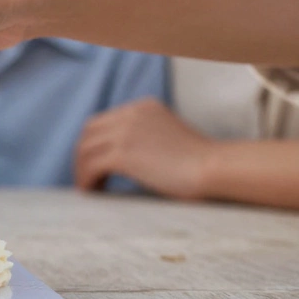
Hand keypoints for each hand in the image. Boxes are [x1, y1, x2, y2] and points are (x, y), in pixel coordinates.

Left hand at [74, 99, 212, 198]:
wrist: (216, 168)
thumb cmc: (202, 162)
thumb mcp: (169, 137)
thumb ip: (147, 137)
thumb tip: (126, 157)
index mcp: (143, 107)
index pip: (104, 121)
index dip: (95, 142)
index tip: (96, 162)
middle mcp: (131, 114)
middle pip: (90, 132)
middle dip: (84, 154)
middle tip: (88, 176)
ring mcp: (125, 132)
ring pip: (86, 149)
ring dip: (82, 169)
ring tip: (90, 188)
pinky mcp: (123, 154)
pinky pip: (91, 165)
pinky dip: (86, 179)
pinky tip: (91, 191)